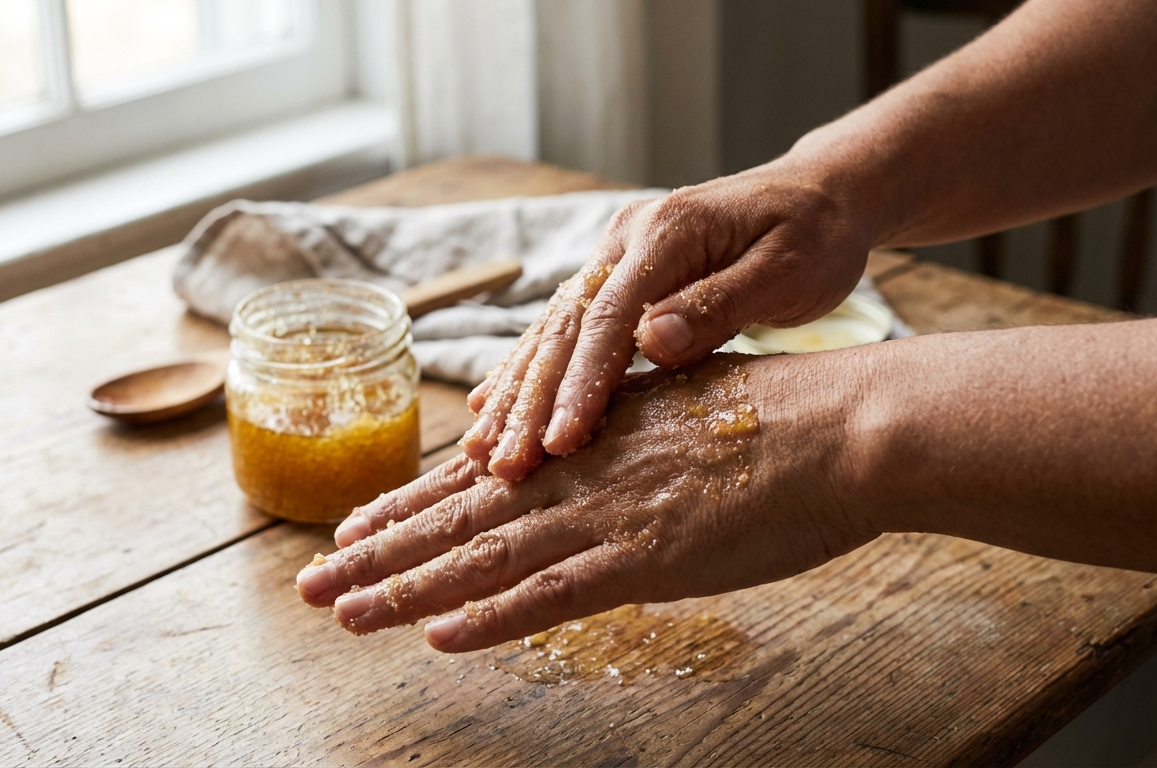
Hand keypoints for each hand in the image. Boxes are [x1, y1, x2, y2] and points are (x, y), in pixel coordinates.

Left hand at [297, 353, 879, 652]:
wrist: (842, 425)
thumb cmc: (779, 414)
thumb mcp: (682, 410)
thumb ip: (626, 437)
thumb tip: (595, 454)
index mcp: (584, 440)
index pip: (477, 479)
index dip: (409, 506)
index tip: (354, 529)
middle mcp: (579, 474)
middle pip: (458, 519)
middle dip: (379, 555)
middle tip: (313, 584)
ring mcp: (606, 516)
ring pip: (484, 558)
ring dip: (407, 591)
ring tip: (344, 614)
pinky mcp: (645, 560)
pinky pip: (553, 596)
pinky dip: (492, 617)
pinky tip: (438, 637)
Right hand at [460, 161, 876, 481]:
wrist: (820, 194)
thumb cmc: (814, 236)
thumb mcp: (787, 270)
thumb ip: (719, 305)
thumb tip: (653, 343)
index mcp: (667, 231)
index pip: (609, 315)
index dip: (581, 383)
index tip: (561, 443)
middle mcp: (626, 238)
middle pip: (565, 326)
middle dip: (531, 400)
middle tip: (504, 466)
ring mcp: (615, 254)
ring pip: (552, 330)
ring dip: (517, 392)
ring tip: (482, 452)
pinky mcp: (617, 276)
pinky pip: (564, 329)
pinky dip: (530, 372)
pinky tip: (496, 406)